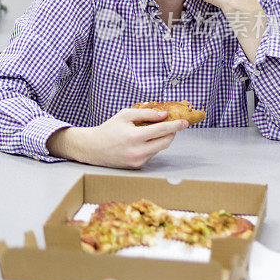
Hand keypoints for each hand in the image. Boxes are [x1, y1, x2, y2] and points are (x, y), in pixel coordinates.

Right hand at [47, 109, 187, 168]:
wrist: (93, 148)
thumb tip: (164, 116)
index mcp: (134, 136)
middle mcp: (138, 151)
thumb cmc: (109, 129)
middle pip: (166, 141)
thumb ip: (145, 113)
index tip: (185, 122)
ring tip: (153, 131)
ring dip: (162, 138)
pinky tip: (143, 141)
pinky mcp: (138, 166)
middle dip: (171, 132)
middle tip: (171, 124)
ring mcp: (138, 161)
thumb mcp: (125, 115)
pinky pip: (152, 154)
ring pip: (160, 148)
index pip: (162, 130)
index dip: (175, 125)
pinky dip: (152, 145)